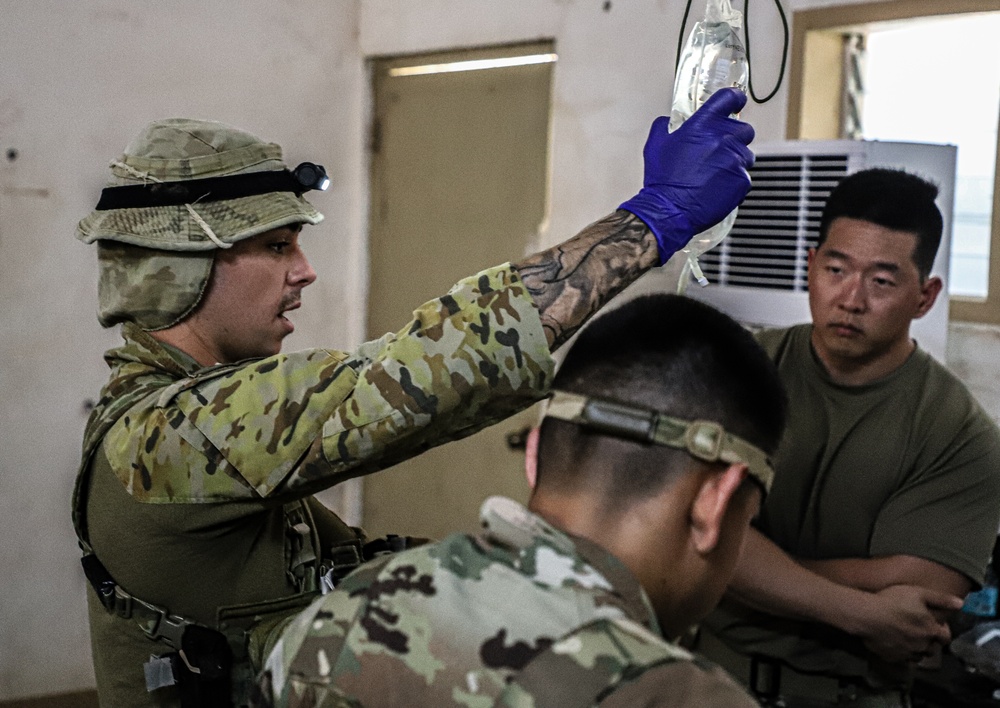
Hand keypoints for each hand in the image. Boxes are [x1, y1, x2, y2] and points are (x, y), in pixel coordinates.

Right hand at [618, 88, 754, 264]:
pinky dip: (733, 181)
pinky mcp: (741, 181)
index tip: (736, 102)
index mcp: (701, 126)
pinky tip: (717, 187)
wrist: (669, 211)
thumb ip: (665, 126)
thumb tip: (671, 122)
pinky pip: (744, 176)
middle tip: (720, 150)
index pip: (729, 98)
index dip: (735, 99)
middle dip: (735, 138)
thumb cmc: (662, 181)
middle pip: (744, 129)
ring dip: (734, 161)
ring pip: (746, 155)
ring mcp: (734, 161)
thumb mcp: (655, 145)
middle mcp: (722, 140)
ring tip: (715, 174)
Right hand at [853, 584, 962, 663]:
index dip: (942, 630)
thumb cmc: (893, 601)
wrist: (867, 616)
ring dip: (917, 648)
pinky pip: (903, 658)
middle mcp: (923, 645)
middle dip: (930, 641)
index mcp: (931, 631)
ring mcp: (908, 654)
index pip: (945, 637)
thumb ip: (940, 599)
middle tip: (920, 630)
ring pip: (918, 655)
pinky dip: (903, 652)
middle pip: (933, 648)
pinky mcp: (893, 658)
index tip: (933, 623)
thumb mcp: (918, 593)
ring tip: (908, 637)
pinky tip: (895, 642)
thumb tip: (961, 604)